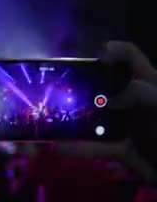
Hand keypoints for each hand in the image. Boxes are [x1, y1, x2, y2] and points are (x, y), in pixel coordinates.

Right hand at [57, 41, 156, 182]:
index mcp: (148, 84)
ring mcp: (126, 125)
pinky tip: (58, 147)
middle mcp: (133, 102)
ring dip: (75, 115)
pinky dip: (77, 149)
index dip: (113, 51)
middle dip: (83, 82)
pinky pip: (94, 148)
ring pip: (94, 115)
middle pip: (104, 83)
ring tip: (54, 111)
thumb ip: (142, 95)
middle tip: (63, 85)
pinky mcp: (121, 150)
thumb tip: (108, 100)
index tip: (95, 60)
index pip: (130, 57)